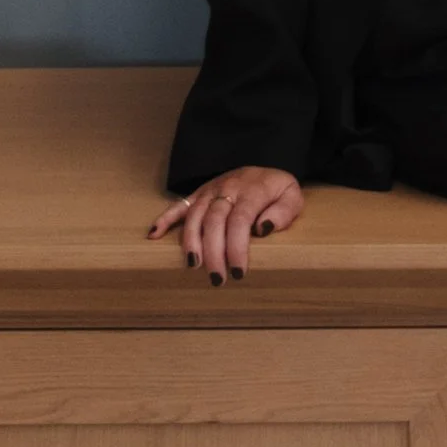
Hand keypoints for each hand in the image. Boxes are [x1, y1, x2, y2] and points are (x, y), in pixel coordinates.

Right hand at [149, 163, 304, 279]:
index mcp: (252, 191)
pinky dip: (165, 218)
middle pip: (214, 220)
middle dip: (214, 252)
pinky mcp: (199, 194)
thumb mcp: (292, 195)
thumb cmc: (277, 190)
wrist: (265, 168)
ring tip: (193, 265)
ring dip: (191, 241)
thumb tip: (262, 229)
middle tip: (217, 279)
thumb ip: (283, 212)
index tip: (239, 272)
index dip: (237, 247)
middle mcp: (227, 188)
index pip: (240, 220)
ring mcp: (210, 190)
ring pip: (195, 215)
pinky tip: (154, 234)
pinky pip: (180, 205)